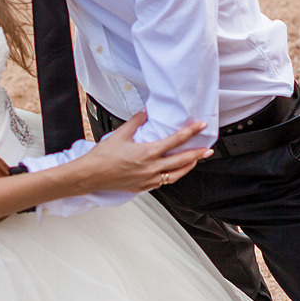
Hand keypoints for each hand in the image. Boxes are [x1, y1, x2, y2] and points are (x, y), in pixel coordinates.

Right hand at [82, 112, 210, 194]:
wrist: (91, 175)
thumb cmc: (103, 157)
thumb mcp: (120, 135)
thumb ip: (136, 122)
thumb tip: (145, 113)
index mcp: (148, 153)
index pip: (176, 141)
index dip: (191, 132)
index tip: (200, 126)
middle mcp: (152, 168)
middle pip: (182, 160)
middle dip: (198, 154)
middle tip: (209, 149)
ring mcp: (149, 180)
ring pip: (176, 175)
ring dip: (188, 167)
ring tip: (195, 161)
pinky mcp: (144, 187)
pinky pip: (164, 182)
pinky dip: (172, 176)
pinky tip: (174, 172)